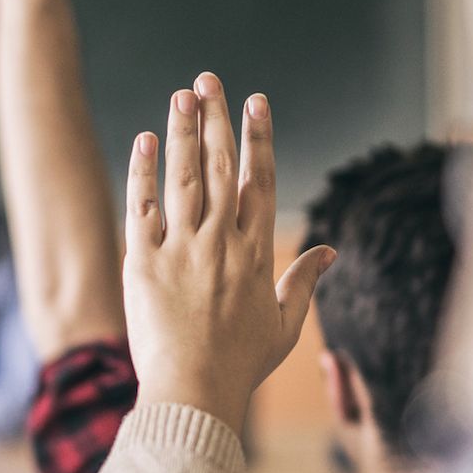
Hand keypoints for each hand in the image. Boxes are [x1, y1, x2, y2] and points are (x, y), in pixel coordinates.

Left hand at [121, 74, 333, 429]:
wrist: (193, 392)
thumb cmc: (240, 365)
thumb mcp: (284, 325)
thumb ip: (304, 281)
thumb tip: (329, 250)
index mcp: (255, 253)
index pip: (260, 181)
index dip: (259, 138)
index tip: (258, 101)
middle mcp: (220, 242)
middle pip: (221, 168)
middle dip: (218, 119)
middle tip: (210, 80)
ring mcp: (181, 250)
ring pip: (184, 178)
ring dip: (183, 132)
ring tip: (182, 94)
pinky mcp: (144, 263)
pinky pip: (142, 207)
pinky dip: (144, 172)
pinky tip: (145, 140)